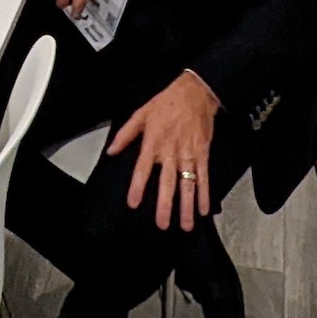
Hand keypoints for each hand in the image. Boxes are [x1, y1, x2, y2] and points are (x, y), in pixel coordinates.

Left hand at [108, 71, 220, 231]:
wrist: (195, 93)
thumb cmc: (166, 103)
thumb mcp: (140, 114)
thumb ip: (125, 134)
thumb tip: (111, 151)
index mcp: (153, 142)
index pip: (143, 169)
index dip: (138, 187)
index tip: (134, 204)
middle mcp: (171, 152)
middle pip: (167, 183)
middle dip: (165, 205)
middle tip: (162, 224)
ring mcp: (188, 155)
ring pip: (188, 185)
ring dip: (187, 206)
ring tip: (185, 225)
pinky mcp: (202, 154)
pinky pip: (204, 178)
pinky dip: (205, 194)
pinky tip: (204, 209)